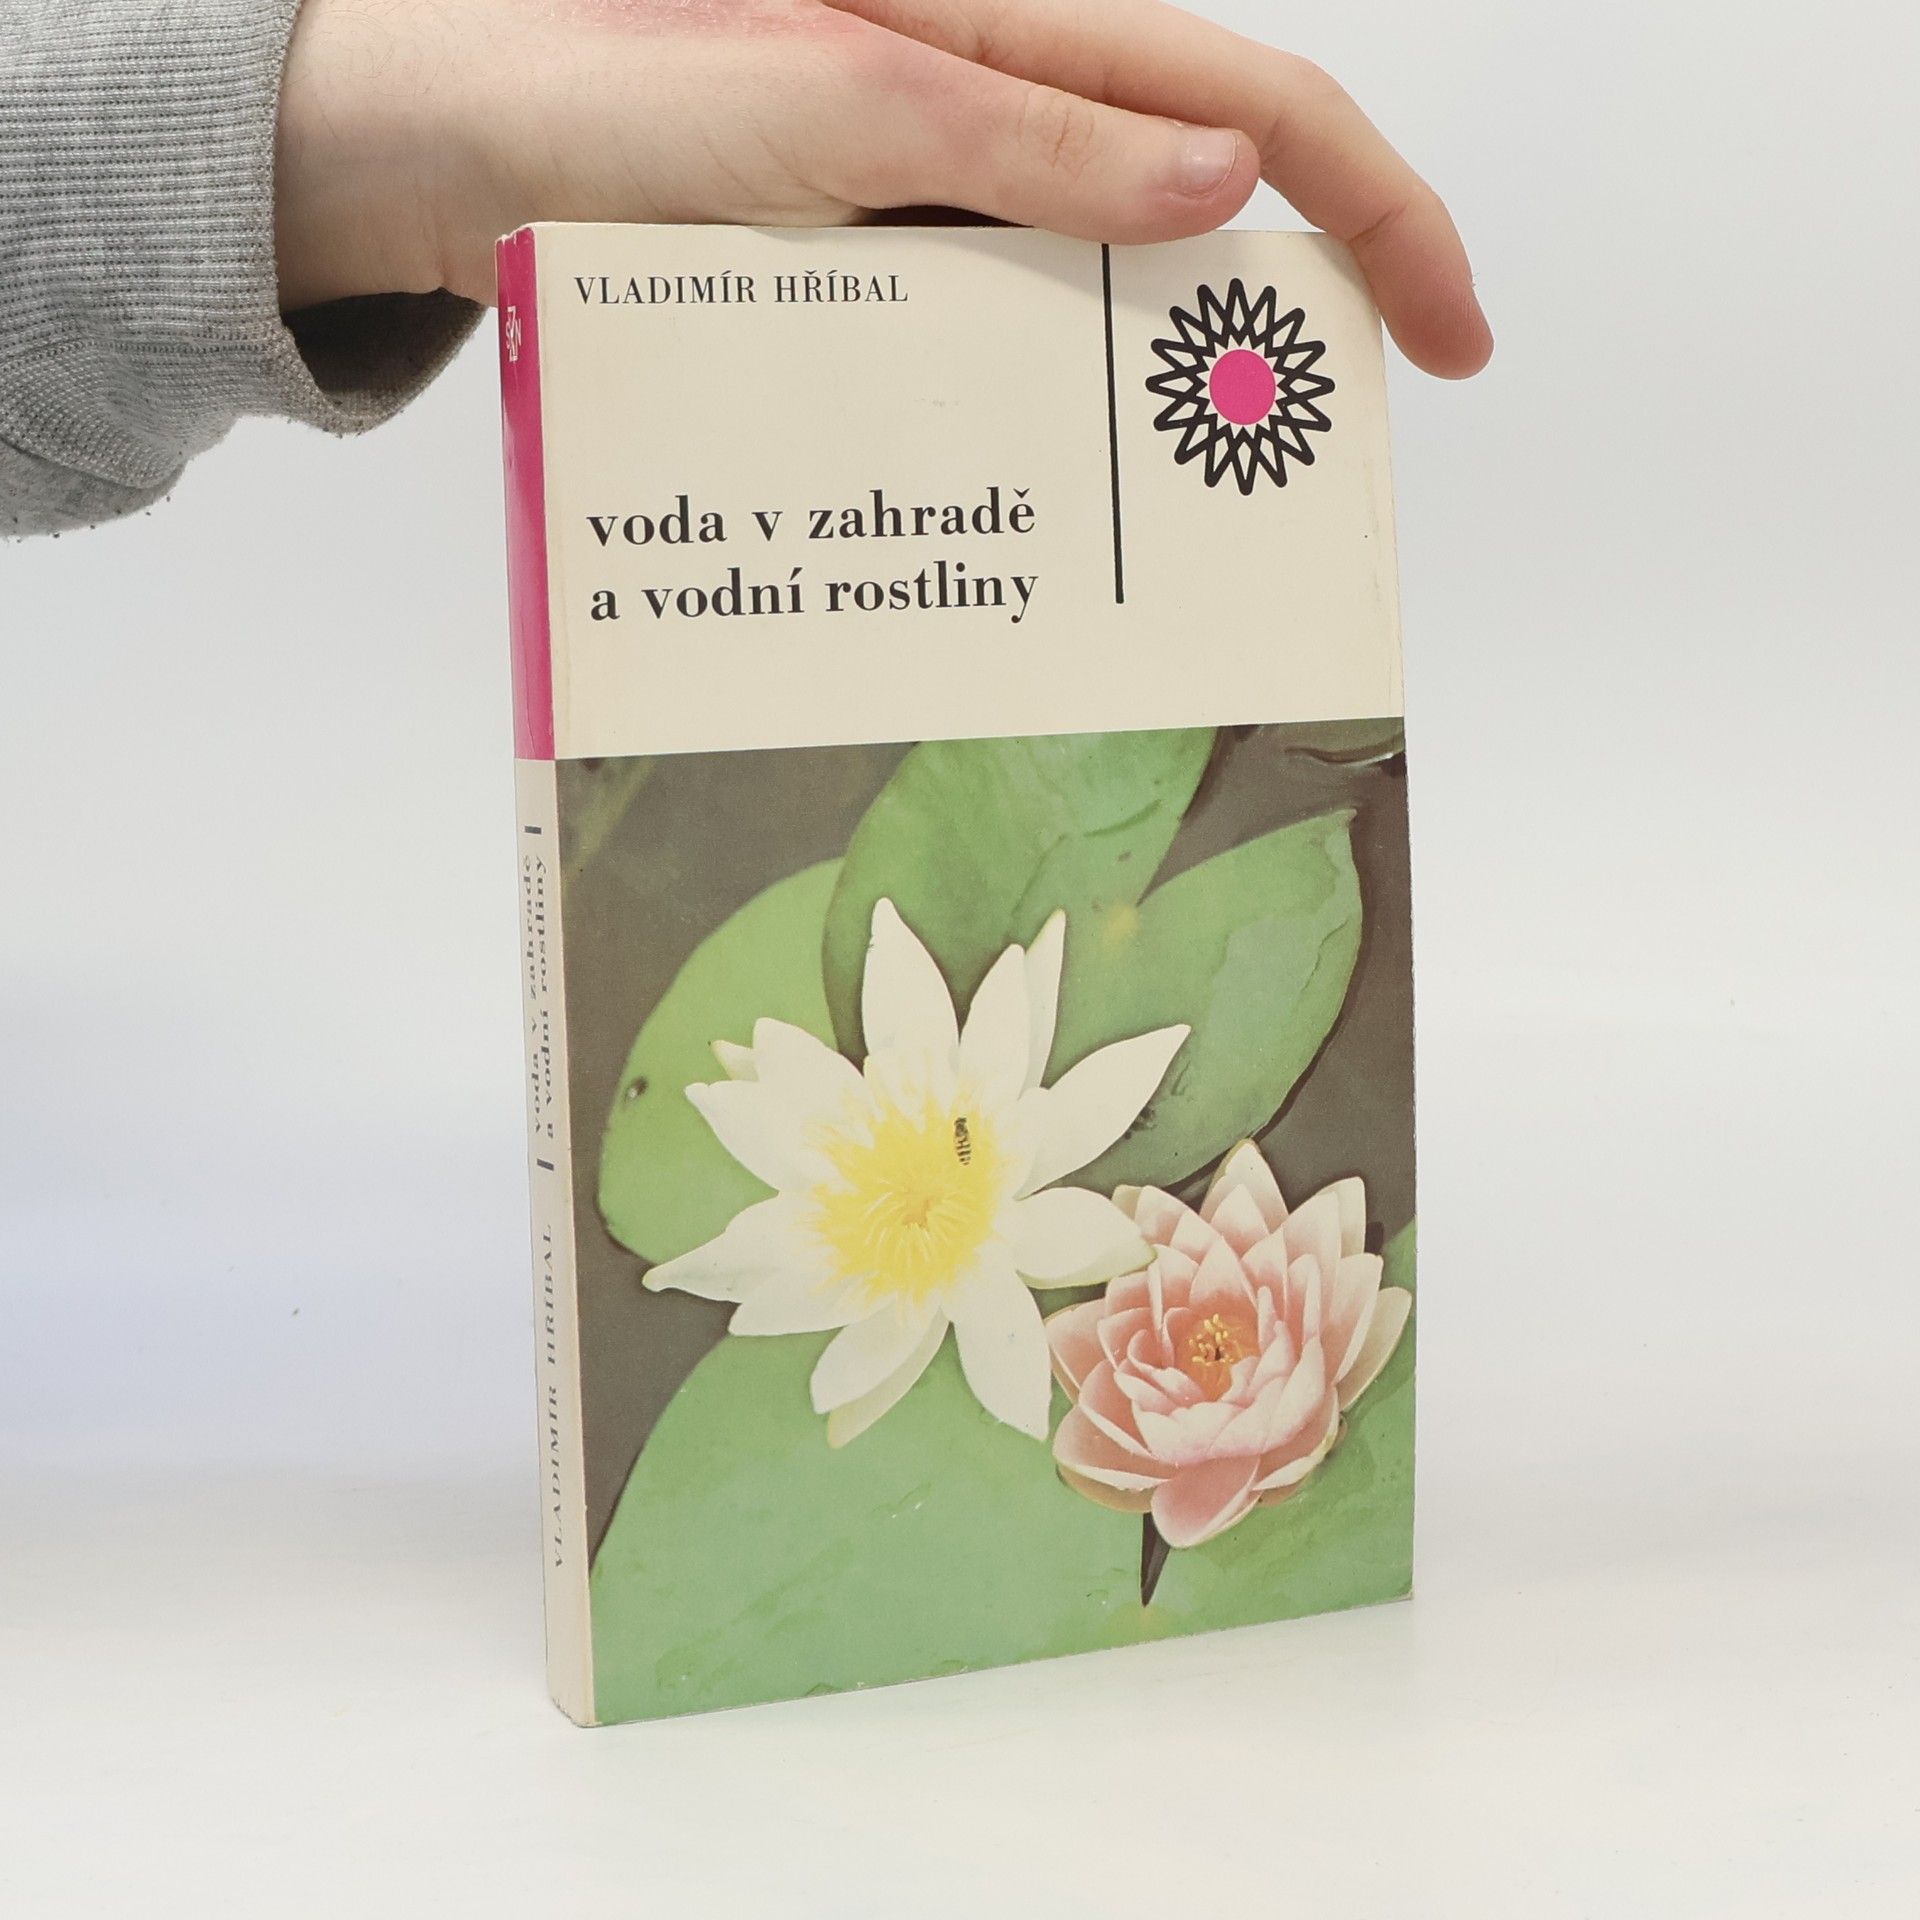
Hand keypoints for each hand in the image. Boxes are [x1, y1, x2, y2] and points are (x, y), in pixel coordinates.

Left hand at [276, 0, 1490, 375]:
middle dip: (1280, 337)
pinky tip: (1047, 494)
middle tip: (1302, 481)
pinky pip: (1001, 344)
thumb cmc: (615, 95)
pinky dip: (1042, 419)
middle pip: (1209, 215)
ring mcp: (947, 200)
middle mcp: (1004, 112)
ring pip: (1106, 299)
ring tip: (1180, 525)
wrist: (459, 157)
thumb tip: (1230, 179)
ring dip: (1156, 400)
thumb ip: (1034, 143)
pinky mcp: (887, 268)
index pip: (1265, 106)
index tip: (1449, 340)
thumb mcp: (844, 107)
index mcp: (1020, 33)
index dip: (1383, 215)